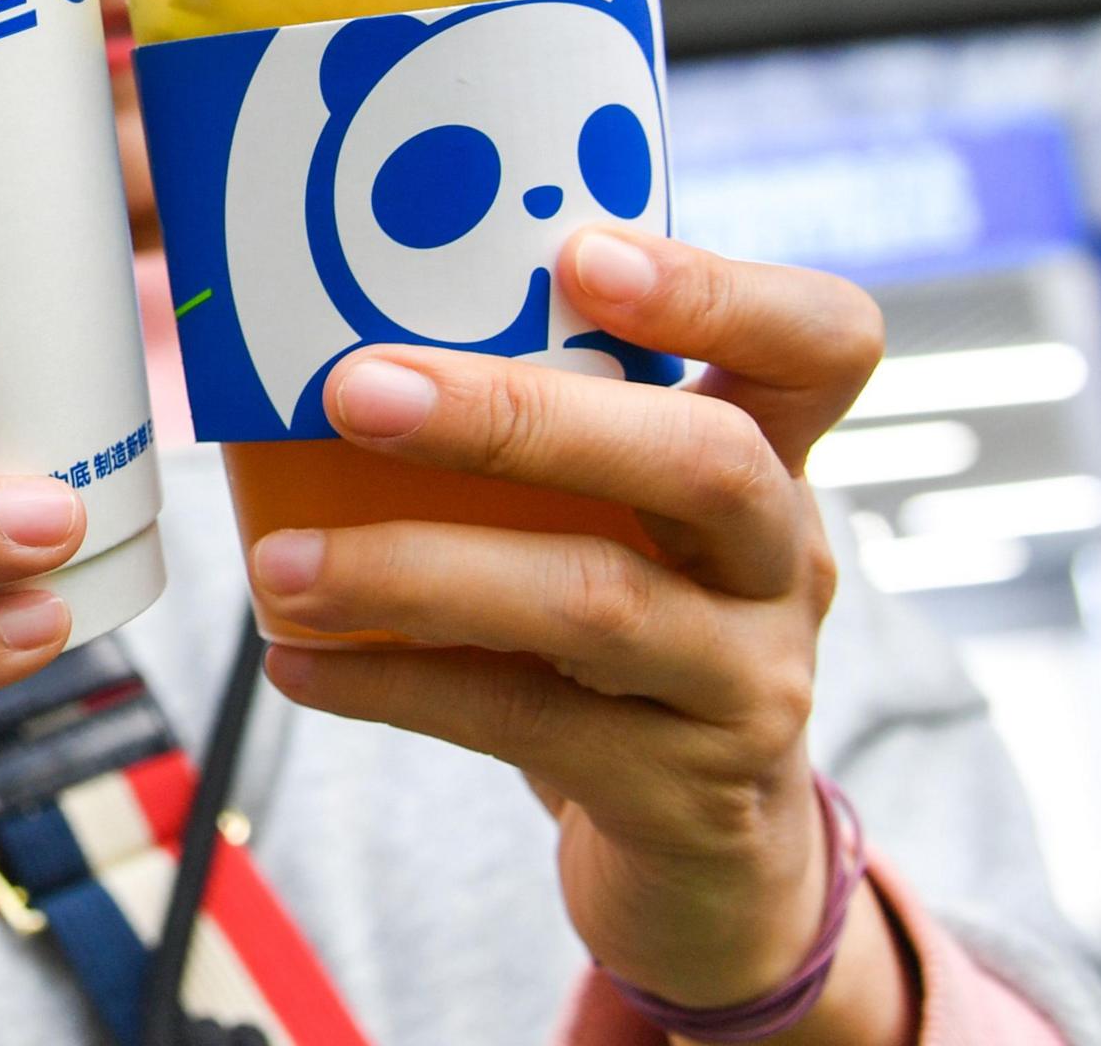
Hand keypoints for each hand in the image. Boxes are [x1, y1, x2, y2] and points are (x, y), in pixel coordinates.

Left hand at [244, 229, 911, 1045]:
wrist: (710, 847)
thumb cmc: (629, 627)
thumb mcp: (624, 515)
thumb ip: (542, 425)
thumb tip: (316, 329)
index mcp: (774, 455)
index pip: (819, 342)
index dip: (719, 293)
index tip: (579, 253)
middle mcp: (784, 560)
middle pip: (704, 464)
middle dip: (520, 416)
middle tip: (357, 389)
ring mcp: (749, 682)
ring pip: (597, 606)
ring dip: (417, 570)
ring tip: (282, 563)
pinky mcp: (683, 792)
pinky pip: (525, 722)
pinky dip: (393, 683)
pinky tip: (298, 660)